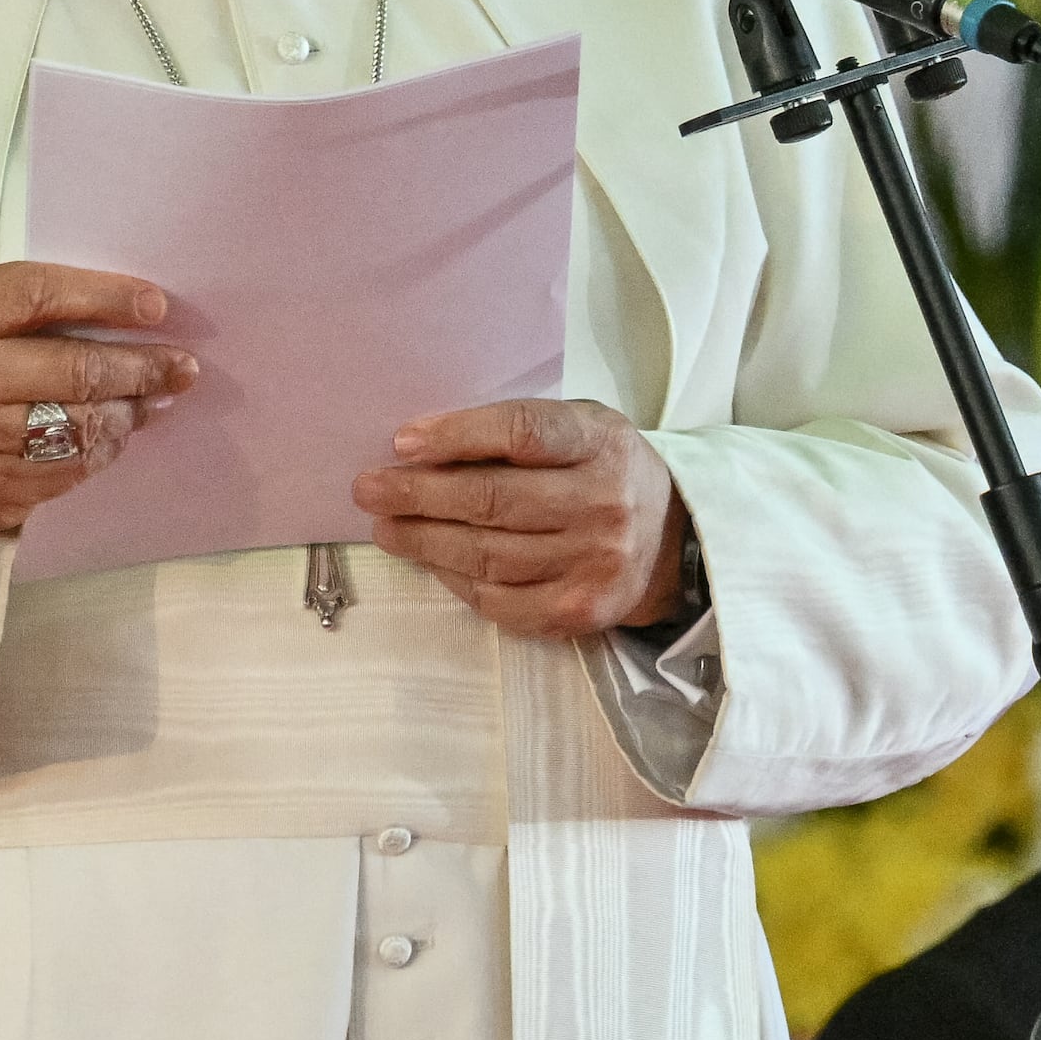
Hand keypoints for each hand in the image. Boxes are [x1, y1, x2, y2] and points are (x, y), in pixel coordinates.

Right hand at [0, 262, 194, 541]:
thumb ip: (35, 304)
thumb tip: (135, 314)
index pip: (38, 295)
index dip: (105, 297)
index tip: (157, 306)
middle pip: (74, 370)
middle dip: (140, 368)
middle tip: (182, 367)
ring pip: (82, 427)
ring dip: (130, 413)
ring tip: (152, 400)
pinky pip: (72, 470)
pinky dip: (105, 449)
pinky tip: (116, 433)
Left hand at [354, 398, 683, 637]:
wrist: (672, 540)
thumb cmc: (601, 470)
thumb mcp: (578, 428)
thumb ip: (513, 431)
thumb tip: (417, 447)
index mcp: (601, 442)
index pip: (523, 433)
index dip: (457, 436)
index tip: (403, 442)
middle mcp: (603, 503)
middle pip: (494, 500)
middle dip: (418, 494)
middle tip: (368, 489)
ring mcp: (593, 563)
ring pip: (488, 555)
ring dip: (424, 541)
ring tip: (386, 526)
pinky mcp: (579, 611)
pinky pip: (499, 600)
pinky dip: (455, 579)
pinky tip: (431, 561)